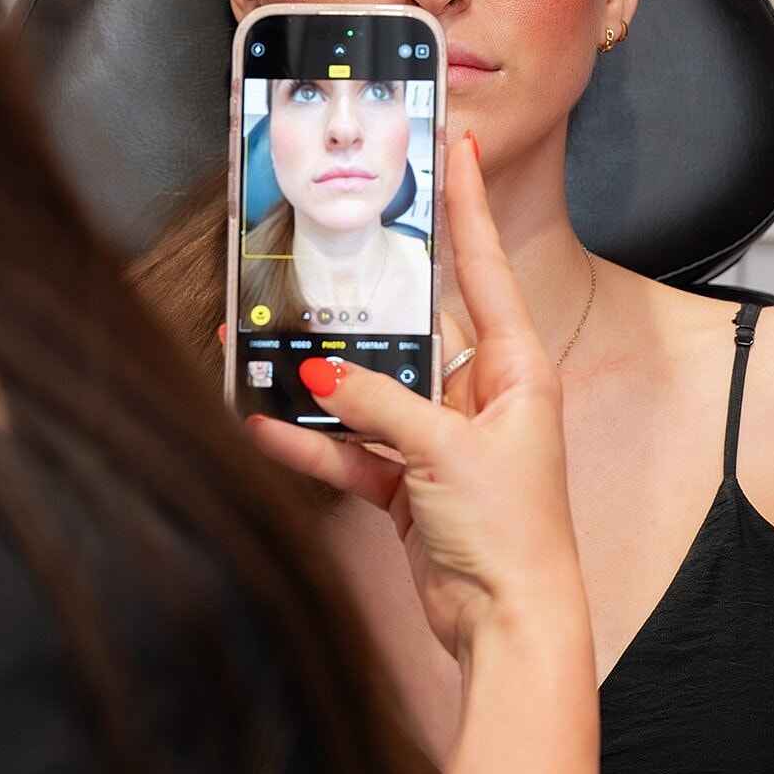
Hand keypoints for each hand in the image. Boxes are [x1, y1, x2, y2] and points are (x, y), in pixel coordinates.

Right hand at [248, 134, 574, 656]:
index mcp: (514, 370)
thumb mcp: (444, 451)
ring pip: (369, 392)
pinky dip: (312, 442)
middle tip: (311, 263)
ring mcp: (439, 439)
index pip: (483, 266)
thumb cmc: (512, 534)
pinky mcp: (407, 482)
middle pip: (411, 330)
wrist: (507, 628)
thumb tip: (318, 368)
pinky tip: (263, 427)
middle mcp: (479, 396)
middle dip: (357, 309)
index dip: (466, 204)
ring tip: (259, 351)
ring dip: (319, 382)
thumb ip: (379, 401)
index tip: (453, 145)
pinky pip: (350, 448)